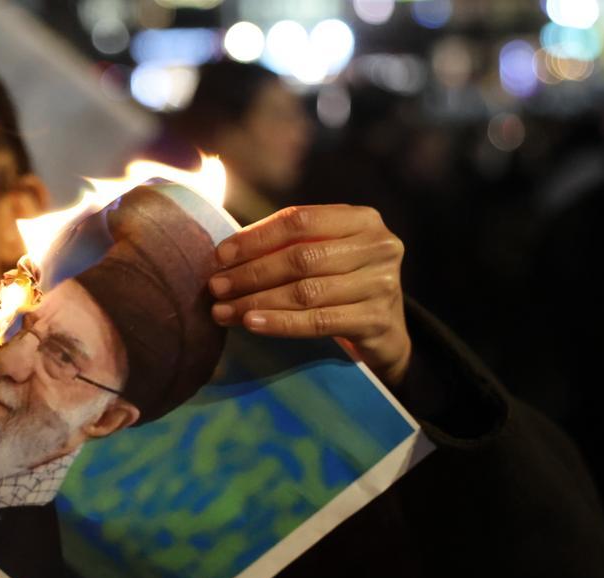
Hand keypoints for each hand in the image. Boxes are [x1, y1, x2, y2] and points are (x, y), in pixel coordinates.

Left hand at [209, 205, 411, 386]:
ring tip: (223, 311)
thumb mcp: (325, 254)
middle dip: (251, 273)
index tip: (220, 255)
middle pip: (300, 257)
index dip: (256, 237)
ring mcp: (382, 284)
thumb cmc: (343, 285)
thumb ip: (288, 245)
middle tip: (216, 287)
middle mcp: (378, 246)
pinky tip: (252, 324)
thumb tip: (225, 254)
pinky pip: (319, 321)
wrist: (387, 333)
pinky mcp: (377, 320)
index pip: (300, 220)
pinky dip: (280, 323)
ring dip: (257, 302)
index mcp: (361, 220)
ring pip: (305, 292)